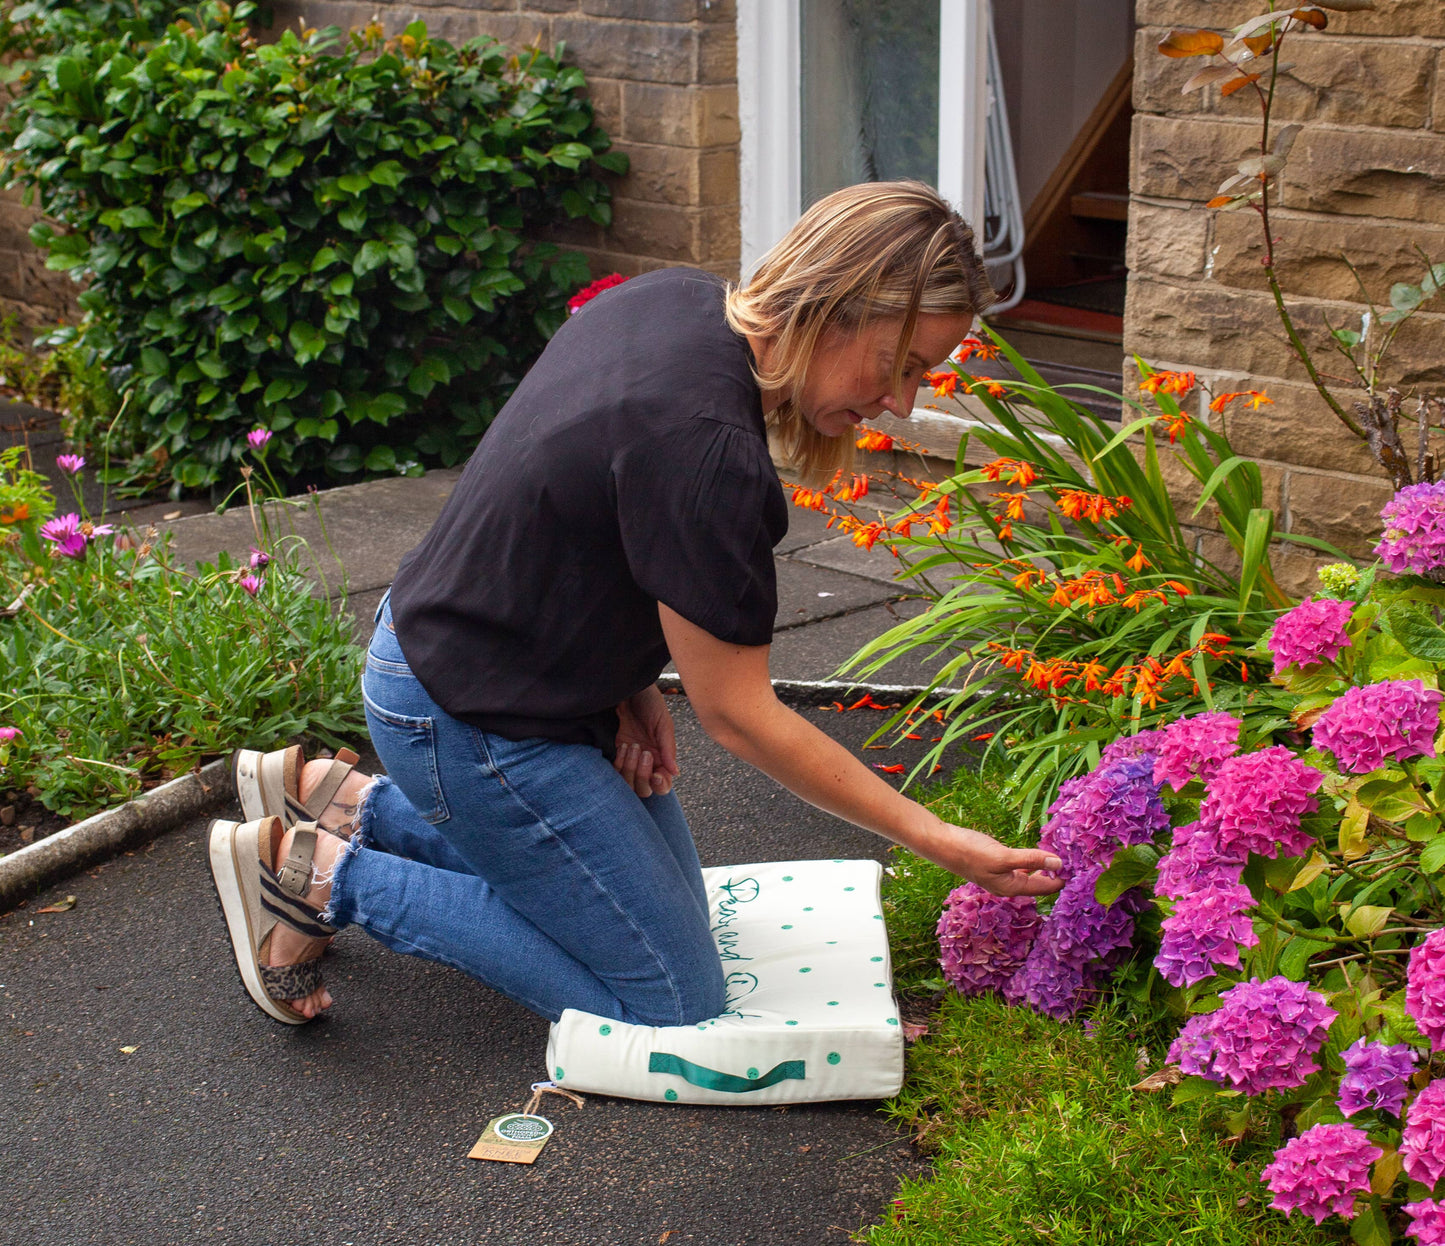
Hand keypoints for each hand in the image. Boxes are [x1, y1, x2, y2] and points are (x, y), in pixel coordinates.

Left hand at [614, 684, 680, 798]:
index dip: (660, 785)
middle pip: (644, 789)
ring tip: (633, 746)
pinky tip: (622, 744)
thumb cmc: (650, 703)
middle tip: (644, 752)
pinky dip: (618, 762)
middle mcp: (646, 762)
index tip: (657, 774)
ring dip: (629, 768)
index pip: (663, 784)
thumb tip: (675, 773)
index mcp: (662, 757)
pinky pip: (614, 770)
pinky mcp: (615, 752)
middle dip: (642, 775)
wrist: (629, 689)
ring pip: (627, 783)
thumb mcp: (664, 724)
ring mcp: (630, 759)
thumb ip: (669, 749)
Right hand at [918, 823, 1063, 896]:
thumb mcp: (1003, 856)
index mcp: (1011, 888)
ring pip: (1029, 875)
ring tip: (1059, 858)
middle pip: (1038, 885)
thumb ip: (1031, 860)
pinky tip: (1034, 854)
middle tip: (1075, 863)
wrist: (942, 844)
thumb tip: (1059, 864)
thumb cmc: (970, 852)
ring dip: (1044, 868)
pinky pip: (1019, 866)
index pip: (1045, 888)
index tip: (1080, 869)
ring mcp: (1000, 875)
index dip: (1062, 880)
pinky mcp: (995, 864)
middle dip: (1055, 876)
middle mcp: (1008, 885)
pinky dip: (1031, 861)